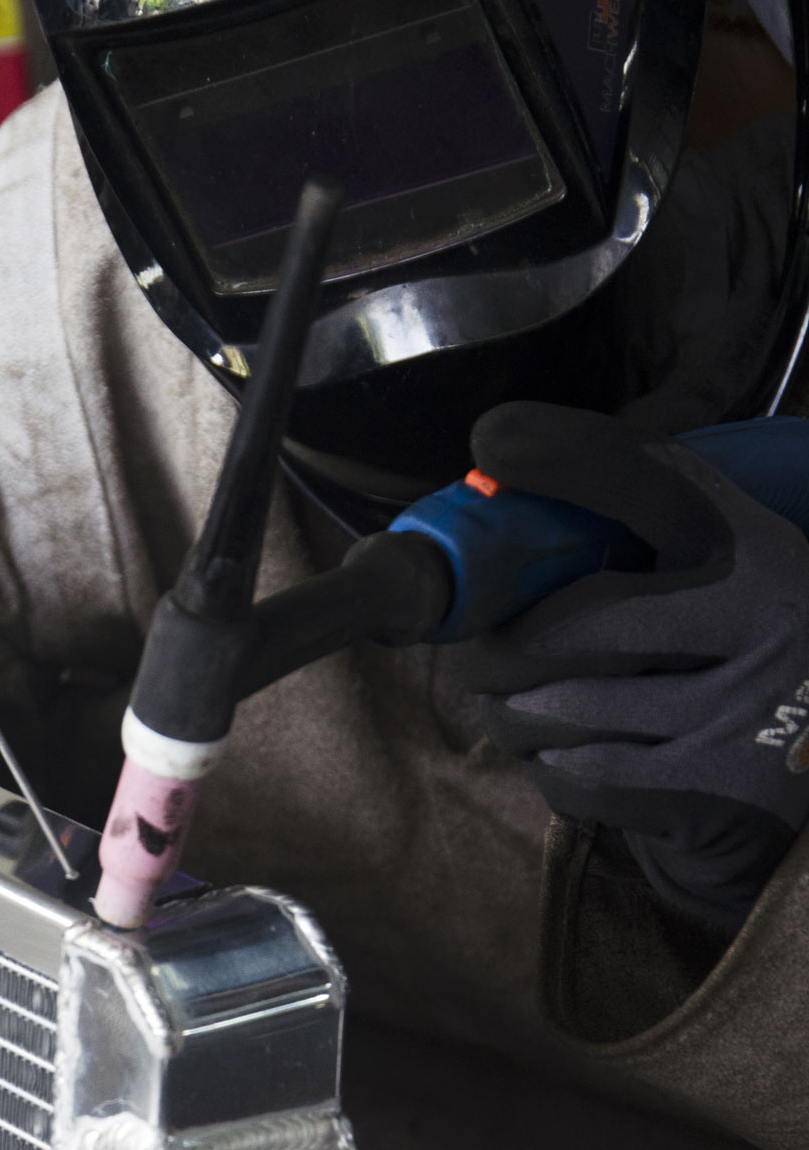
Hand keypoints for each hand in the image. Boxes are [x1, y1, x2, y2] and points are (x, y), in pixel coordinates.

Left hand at [455, 402, 808, 930]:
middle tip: (474, 657)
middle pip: (568, 627)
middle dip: (494, 649)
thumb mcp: (716, 562)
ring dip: (511, 715)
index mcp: (757, 553)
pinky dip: (552, 769)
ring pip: (561, 710)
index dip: (563, 457)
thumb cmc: (734, 644)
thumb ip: (629, 512)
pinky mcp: (724, 799)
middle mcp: (768, 623)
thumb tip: (495, 465)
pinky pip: (584, 778)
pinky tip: (560, 754)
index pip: (649, 482)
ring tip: (511, 707)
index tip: (493, 443)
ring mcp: (749, 718)